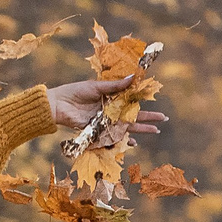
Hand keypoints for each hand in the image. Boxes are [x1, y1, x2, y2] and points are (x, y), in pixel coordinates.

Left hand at [48, 76, 167, 134]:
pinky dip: (123, 140)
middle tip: (163, 119)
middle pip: (133, 115)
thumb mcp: (97, 86)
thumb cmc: (75, 92)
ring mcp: (106, 122)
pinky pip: (113, 137)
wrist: (58, 105)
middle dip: (148, 118)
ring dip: (141, 129)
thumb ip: (115, 85)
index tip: (155, 100)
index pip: (130, 100)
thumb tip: (133, 77)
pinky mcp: (99, 131)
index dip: (143, 101)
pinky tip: (134, 143)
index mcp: (111, 98)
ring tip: (155, 131)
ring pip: (127, 127)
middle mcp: (110, 111)